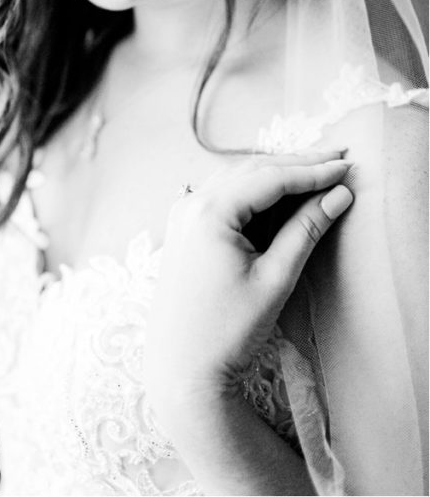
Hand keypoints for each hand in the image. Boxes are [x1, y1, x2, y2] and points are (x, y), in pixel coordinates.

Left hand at [143, 150, 352, 434]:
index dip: (312, 171)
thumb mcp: (274, 279)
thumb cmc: (227, 331)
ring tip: (315, 170)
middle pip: (252, 171)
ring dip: (275, 173)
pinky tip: (277, 190)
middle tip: (337, 158)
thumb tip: (338, 195)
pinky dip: (253, 189)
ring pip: (236, 180)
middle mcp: (191, 205)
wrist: (182, 370)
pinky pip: (222, 195)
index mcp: (209, 212)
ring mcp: (182, 215)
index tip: (345, 166)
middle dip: (296, 164)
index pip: (270, 178)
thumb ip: (306, 231)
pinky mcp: (183, 229)